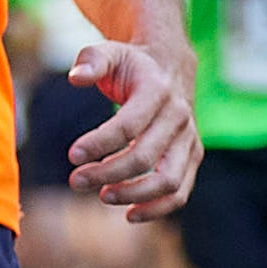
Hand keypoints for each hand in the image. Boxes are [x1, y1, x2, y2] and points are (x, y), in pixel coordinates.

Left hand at [58, 40, 200, 223]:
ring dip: (133, 194)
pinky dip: (158, 209)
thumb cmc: (133, 64)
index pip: (128, 125)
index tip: (72, 156)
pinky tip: (129, 215)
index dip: (99, 144)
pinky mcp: (193, 156)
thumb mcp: (110, 52)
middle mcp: (179, 116)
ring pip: (168, 180)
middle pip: (144, 157)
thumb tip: (75, 78)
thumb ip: (91, 60)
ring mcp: (190, 139)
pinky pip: (181, 192)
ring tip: (102, 196)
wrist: (172, 66)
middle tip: (76, 181)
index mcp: (157, 90)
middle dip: (107, 173)